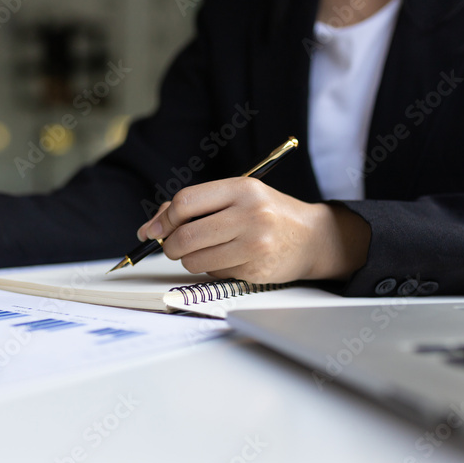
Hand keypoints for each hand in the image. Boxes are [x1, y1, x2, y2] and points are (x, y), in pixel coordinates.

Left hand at [136, 177, 370, 282]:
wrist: (312, 238)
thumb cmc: (268, 214)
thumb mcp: (237, 197)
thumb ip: (196, 205)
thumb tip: (151, 226)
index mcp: (242, 189)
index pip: (187, 202)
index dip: (165, 218)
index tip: (157, 228)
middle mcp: (250, 215)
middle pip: (186, 236)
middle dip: (171, 245)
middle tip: (173, 246)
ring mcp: (254, 245)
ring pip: (195, 260)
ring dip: (190, 260)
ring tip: (205, 251)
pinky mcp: (255, 270)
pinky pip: (214, 273)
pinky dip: (212, 269)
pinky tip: (230, 259)